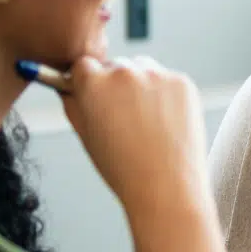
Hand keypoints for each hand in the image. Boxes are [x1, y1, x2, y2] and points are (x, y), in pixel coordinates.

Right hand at [61, 55, 206, 207]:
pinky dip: (166, 94)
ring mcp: (157, 74)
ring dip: (141, 84)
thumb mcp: (85, 136)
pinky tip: (166, 122)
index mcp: (94, 83)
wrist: (167, 186)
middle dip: (115, 84)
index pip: (83, 65)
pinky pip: (167, 80)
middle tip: (123, 116)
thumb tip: (68, 86)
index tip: (94, 95)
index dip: (87, 82)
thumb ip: (73, 104)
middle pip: (115, 65)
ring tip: (146, 121)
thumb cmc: (123, 167)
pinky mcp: (182, 82)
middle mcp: (125, 71)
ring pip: (143, 69)